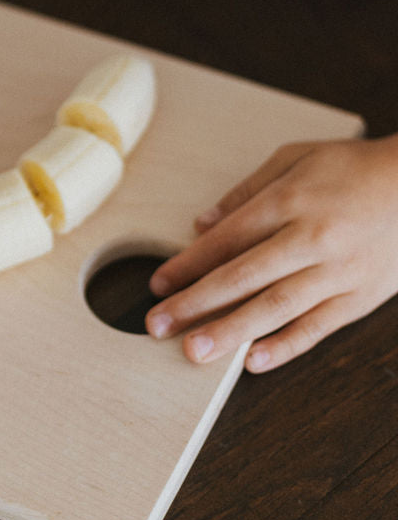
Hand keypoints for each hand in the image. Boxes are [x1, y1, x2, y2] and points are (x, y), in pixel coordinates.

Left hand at [145, 135, 397, 373]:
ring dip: (231, 331)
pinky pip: (318, 327)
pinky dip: (285, 346)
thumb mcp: (296, 157)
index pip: (227, 239)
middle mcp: (312, 238)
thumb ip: (246, 191)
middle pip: (244, 276)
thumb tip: (202, 225)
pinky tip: (253, 361)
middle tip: (158, 326)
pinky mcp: (360, 297)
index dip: (189, 264)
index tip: (158, 285)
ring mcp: (338, 271)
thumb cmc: (352, 168)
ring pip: (276, 307)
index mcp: (291, 200)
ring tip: (194, 351)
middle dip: (196, 304)